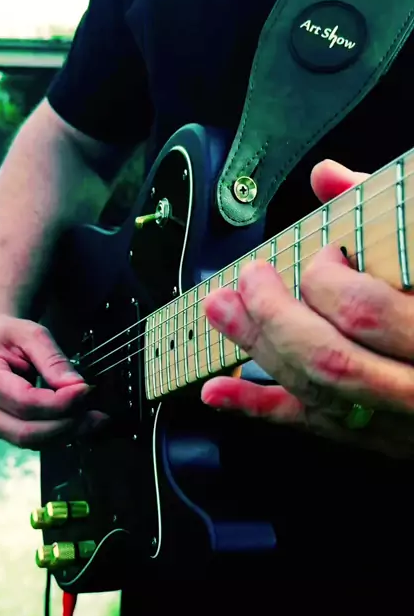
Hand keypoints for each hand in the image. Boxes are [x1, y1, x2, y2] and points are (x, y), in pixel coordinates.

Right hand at [0, 314, 101, 447]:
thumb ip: (54, 360)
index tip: (86, 390)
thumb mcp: (31, 334)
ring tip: (91, 418)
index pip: (24, 401)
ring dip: (64, 434)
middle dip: (66, 424)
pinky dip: (55, 435)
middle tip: (95, 412)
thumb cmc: (5, 333)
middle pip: (25, 430)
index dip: (60, 402)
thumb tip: (78, 388)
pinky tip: (75, 423)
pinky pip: (27, 440)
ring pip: (27, 441)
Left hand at [201, 159, 413, 458]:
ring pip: (315, 393)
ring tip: (222, 312)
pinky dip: (260, 408)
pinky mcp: (382, 439)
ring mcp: (402, 421)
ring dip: (256, 349)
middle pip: (327, 358)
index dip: (326, 281)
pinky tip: (219, 391)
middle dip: (272, 315)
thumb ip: (397, 212)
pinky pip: (314, 427)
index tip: (322, 257)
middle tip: (246, 280)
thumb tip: (328, 176)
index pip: (366, 312)